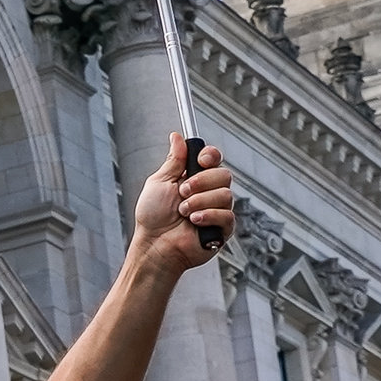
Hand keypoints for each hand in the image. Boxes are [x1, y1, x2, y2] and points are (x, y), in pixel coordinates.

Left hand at [130, 132, 237, 273]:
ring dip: (199, 202)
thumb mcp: (160, 182)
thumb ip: (174, 160)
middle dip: (201, 182)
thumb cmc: (153, 216)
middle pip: (224, 174)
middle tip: (182, 193)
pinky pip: (227, 215)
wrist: (155, 244)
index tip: (200, 161)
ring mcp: (218, 210)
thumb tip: (177, 136)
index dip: (211, 156)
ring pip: (226, 195)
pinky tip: (194, 222)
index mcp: (196, 178)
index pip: (214, 159)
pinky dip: (208, 216)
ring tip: (183, 213)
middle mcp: (209, 192)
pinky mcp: (223, 228)